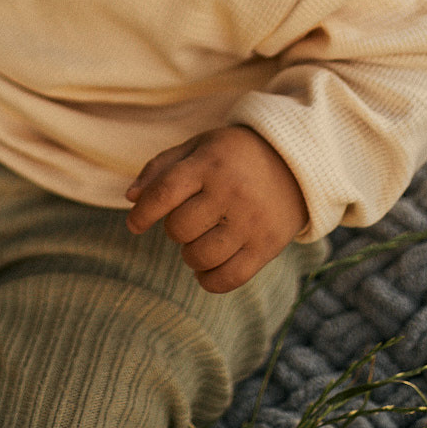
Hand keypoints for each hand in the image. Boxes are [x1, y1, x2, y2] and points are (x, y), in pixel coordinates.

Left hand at [125, 125, 306, 292]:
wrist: (295, 164)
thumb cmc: (234, 156)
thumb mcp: (199, 147)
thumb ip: (161, 167)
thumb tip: (130, 197)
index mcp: (210, 163)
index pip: (164, 193)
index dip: (142, 213)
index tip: (134, 224)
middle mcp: (231, 191)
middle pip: (180, 228)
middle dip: (174, 229)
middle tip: (186, 220)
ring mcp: (251, 221)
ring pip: (200, 256)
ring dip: (190, 255)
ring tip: (198, 241)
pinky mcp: (267, 246)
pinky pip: (229, 278)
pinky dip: (209, 280)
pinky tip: (207, 268)